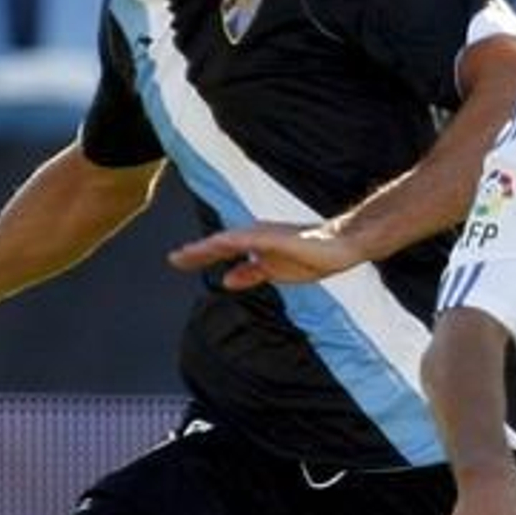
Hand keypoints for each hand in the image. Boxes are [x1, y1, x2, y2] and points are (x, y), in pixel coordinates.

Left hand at [167, 221, 362, 287]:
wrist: (343, 245)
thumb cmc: (314, 255)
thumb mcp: (275, 271)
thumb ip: (251, 273)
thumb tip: (226, 279)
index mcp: (255, 244)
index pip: (222, 250)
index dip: (199, 256)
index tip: (178, 261)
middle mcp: (256, 235)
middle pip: (219, 244)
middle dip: (195, 253)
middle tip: (172, 259)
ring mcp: (266, 235)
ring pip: (229, 240)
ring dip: (207, 248)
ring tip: (186, 255)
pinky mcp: (278, 237)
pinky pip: (251, 240)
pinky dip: (232, 242)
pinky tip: (218, 245)